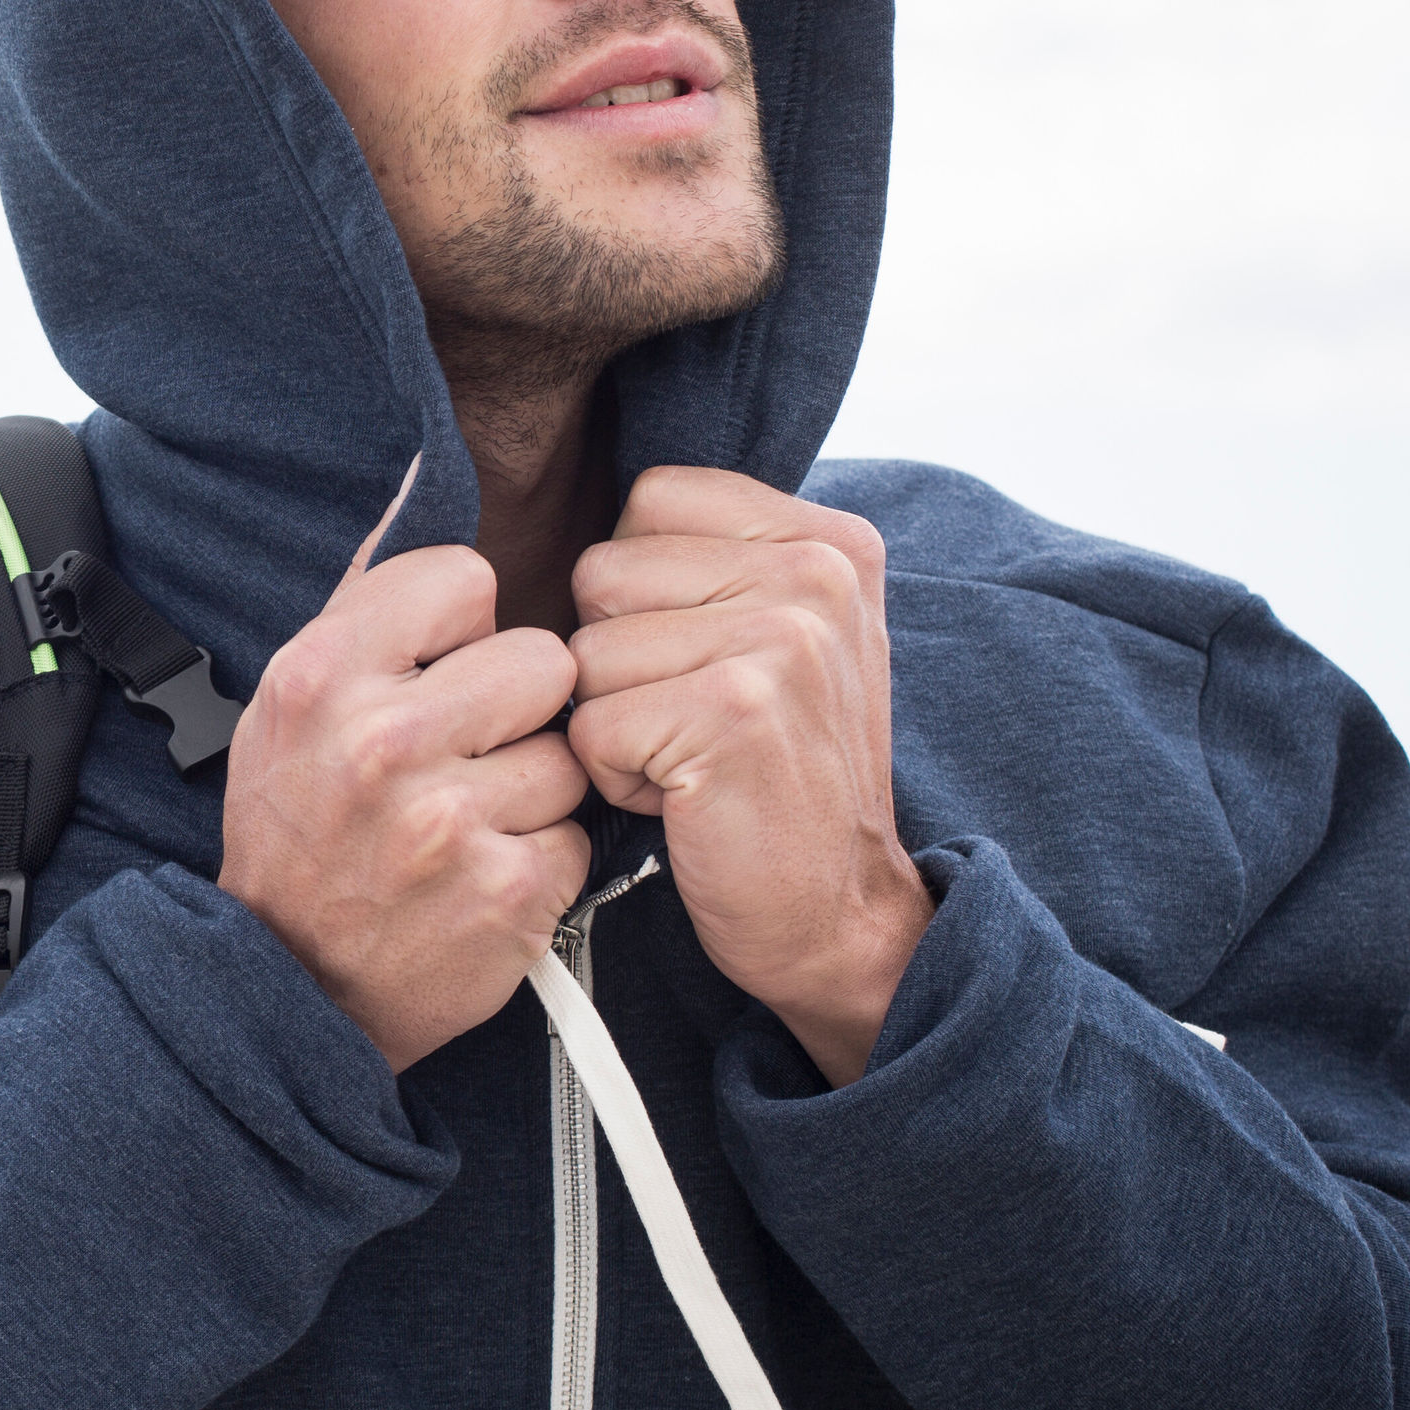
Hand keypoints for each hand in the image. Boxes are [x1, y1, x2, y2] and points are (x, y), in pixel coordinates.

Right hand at [221, 463, 594, 1071]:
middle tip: (468, 750)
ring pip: (567, 753)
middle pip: (544, 659)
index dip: (465, 625)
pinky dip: (542, 860)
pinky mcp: (503, 895)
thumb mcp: (290, 703)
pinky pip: (576, 837)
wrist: (287, 985)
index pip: (464, 577)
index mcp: (323, 674)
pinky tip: (485, 874)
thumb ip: (365, 604)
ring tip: (470, 821)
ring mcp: (447, 822)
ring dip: (534, 789)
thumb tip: (418, 483)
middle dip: (519, 706)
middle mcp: (380, 740)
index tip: (439, 669)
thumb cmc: (297, 830)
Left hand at [565, 466, 927, 1084]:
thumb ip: (710, 557)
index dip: (642, 594)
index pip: (650, 499)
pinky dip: (615, 778)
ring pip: (586, 650)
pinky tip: (686, 800)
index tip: (709, 661)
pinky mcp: (733, 711)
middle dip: (621, 660)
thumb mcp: (778, 637)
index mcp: (828, 538)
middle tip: (701, 722)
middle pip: (604, 572)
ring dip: (617, 720)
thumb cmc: (775, 773)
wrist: (837, 914)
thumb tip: (572, 496)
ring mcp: (783, 638)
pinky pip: (589, 723)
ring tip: (694, 759)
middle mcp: (818, 573)